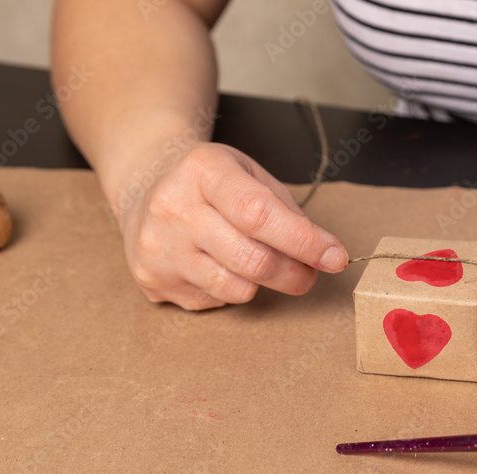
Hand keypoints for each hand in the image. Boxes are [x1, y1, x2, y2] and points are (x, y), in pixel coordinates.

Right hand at [115, 142, 346, 309]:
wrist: (142, 186)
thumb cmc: (207, 182)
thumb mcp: (246, 173)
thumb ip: (284, 209)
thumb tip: (322, 254)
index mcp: (203, 171)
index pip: (260, 214)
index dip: (304, 241)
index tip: (335, 256)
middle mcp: (174, 208)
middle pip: (252, 259)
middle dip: (294, 273)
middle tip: (309, 274)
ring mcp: (159, 247)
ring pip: (236, 288)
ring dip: (264, 284)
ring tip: (261, 265)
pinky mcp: (153, 279)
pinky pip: (214, 300)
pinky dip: (230, 288)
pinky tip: (218, 264)